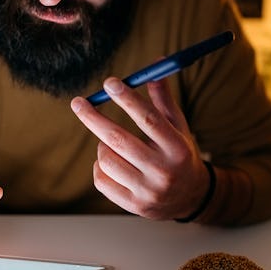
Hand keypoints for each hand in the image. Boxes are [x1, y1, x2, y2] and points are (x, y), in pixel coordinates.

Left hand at [71, 77, 209, 220]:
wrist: (191, 197)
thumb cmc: (180, 154)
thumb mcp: (178, 127)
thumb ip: (164, 99)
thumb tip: (156, 64)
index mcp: (177, 148)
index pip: (149, 120)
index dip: (127, 99)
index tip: (109, 83)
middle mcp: (164, 171)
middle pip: (119, 140)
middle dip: (94, 118)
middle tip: (79, 103)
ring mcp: (148, 191)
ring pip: (107, 160)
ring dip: (102, 145)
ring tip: (111, 143)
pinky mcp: (134, 205)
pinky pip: (102, 180)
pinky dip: (99, 166)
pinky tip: (110, 162)